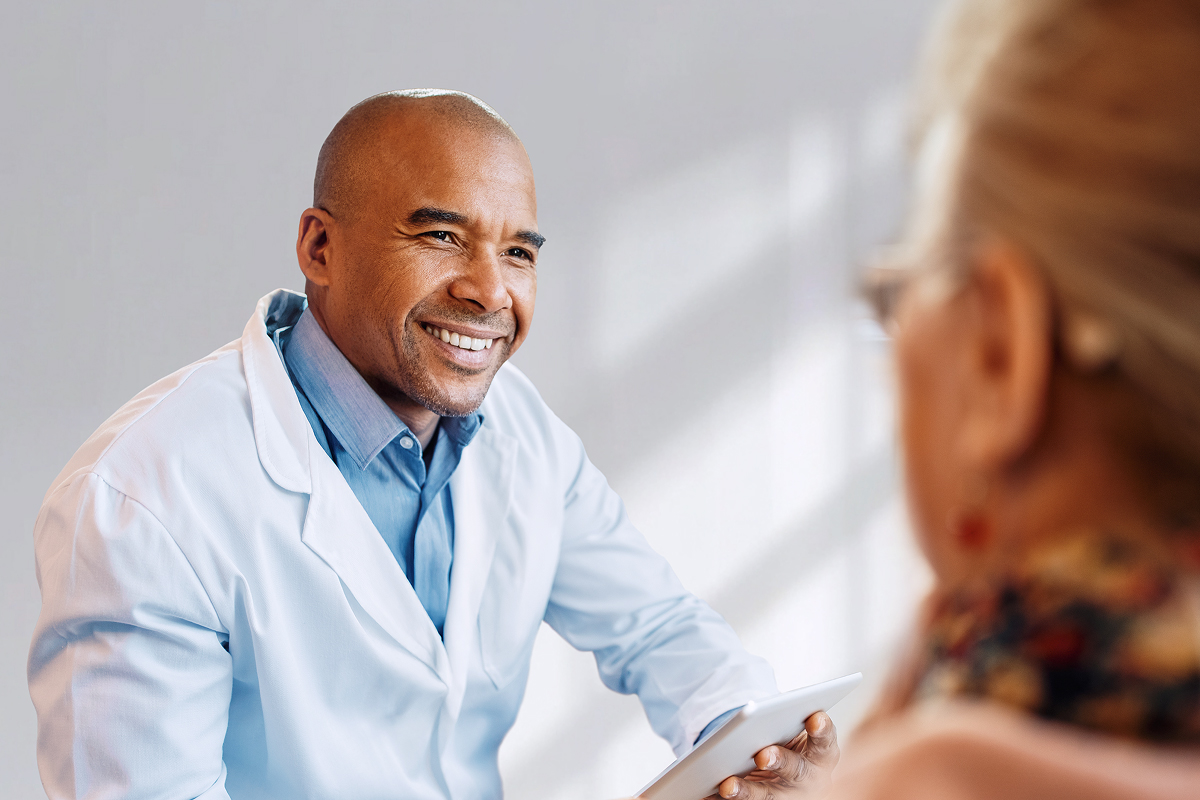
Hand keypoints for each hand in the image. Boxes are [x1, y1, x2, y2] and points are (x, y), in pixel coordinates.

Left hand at [708, 711, 838, 799]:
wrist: (786, 771)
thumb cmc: (790, 743)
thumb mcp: (793, 731)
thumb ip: (784, 722)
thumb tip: (759, 712)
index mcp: (821, 754)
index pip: (824, 740)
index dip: (821, 730)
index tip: (815, 717)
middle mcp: (810, 778)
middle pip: (796, 771)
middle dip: (780, 761)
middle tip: (763, 755)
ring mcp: (789, 796)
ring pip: (769, 796)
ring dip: (748, 792)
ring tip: (728, 785)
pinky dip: (726, 798)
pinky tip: (709, 793)